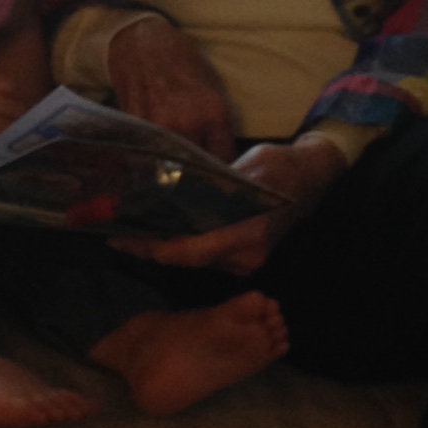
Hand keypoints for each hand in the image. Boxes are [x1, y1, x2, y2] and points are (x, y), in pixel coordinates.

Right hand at [105, 15, 237, 159]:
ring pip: (171, 165)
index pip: (223, 159)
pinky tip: (156, 151)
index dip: (223, 170)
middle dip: (199, 172)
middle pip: (197, 167)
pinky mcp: (136, 126)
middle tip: (198, 173)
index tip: (220, 174)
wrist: (143, 42)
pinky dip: (153, 156)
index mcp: (213, 112)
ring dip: (174, 168)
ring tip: (176, 165)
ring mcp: (159, 126)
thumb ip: (219, 121)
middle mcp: (187, 123)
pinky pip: (149, 152)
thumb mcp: (212, 86)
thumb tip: (224, 153)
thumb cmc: (182, 60)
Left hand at [115, 132, 347, 272]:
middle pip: (188, 259)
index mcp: (248, 234)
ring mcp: (245, 261)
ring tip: (130, 232)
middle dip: (151, 249)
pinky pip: (205, 257)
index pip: (192, 251)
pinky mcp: (241, 258)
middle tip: (117, 236)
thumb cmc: (280, 167)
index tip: (127, 239)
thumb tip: (175, 188)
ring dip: (163, 248)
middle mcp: (246, 256)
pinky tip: (159, 233)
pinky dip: (181, 247)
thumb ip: (216, 184)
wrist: (311, 178)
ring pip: (194, 260)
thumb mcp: (248, 166)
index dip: (157, 248)